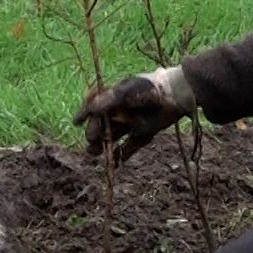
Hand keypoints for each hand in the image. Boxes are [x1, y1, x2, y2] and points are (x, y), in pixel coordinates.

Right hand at [72, 66, 194, 162]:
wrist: (176, 95)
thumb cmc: (149, 89)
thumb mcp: (126, 92)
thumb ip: (108, 100)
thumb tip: (91, 109)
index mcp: (115, 98)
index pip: (95, 106)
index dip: (85, 114)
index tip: (76, 122)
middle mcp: (122, 111)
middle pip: (103, 125)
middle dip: (94, 132)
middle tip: (92, 138)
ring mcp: (133, 124)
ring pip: (113, 137)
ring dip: (103, 146)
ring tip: (94, 152)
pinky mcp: (144, 135)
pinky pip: (130, 147)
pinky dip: (122, 155)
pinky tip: (115, 163)